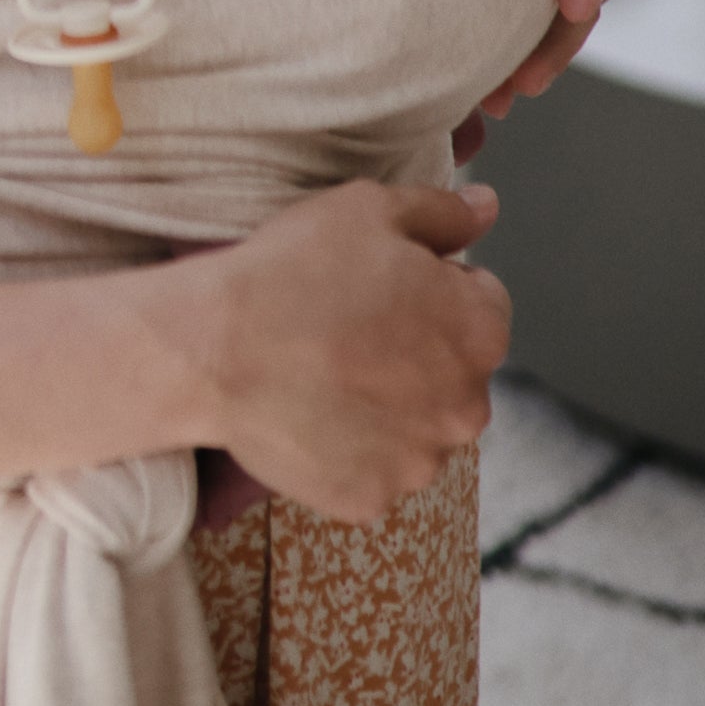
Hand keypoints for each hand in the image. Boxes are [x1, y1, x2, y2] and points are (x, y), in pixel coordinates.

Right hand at [186, 178, 511, 523]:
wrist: (217, 349)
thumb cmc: (295, 271)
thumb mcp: (369, 210)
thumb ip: (442, 213)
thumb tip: (487, 207)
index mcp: (481, 332)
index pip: (480, 303)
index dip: (428, 286)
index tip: (378, 286)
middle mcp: (467, 407)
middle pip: (452, 373)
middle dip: (416, 352)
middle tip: (347, 329)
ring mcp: (418, 462)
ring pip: (414, 427)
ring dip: (386, 405)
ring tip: (324, 373)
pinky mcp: (370, 498)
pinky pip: (370, 468)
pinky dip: (348, 448)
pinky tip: (309, 413)